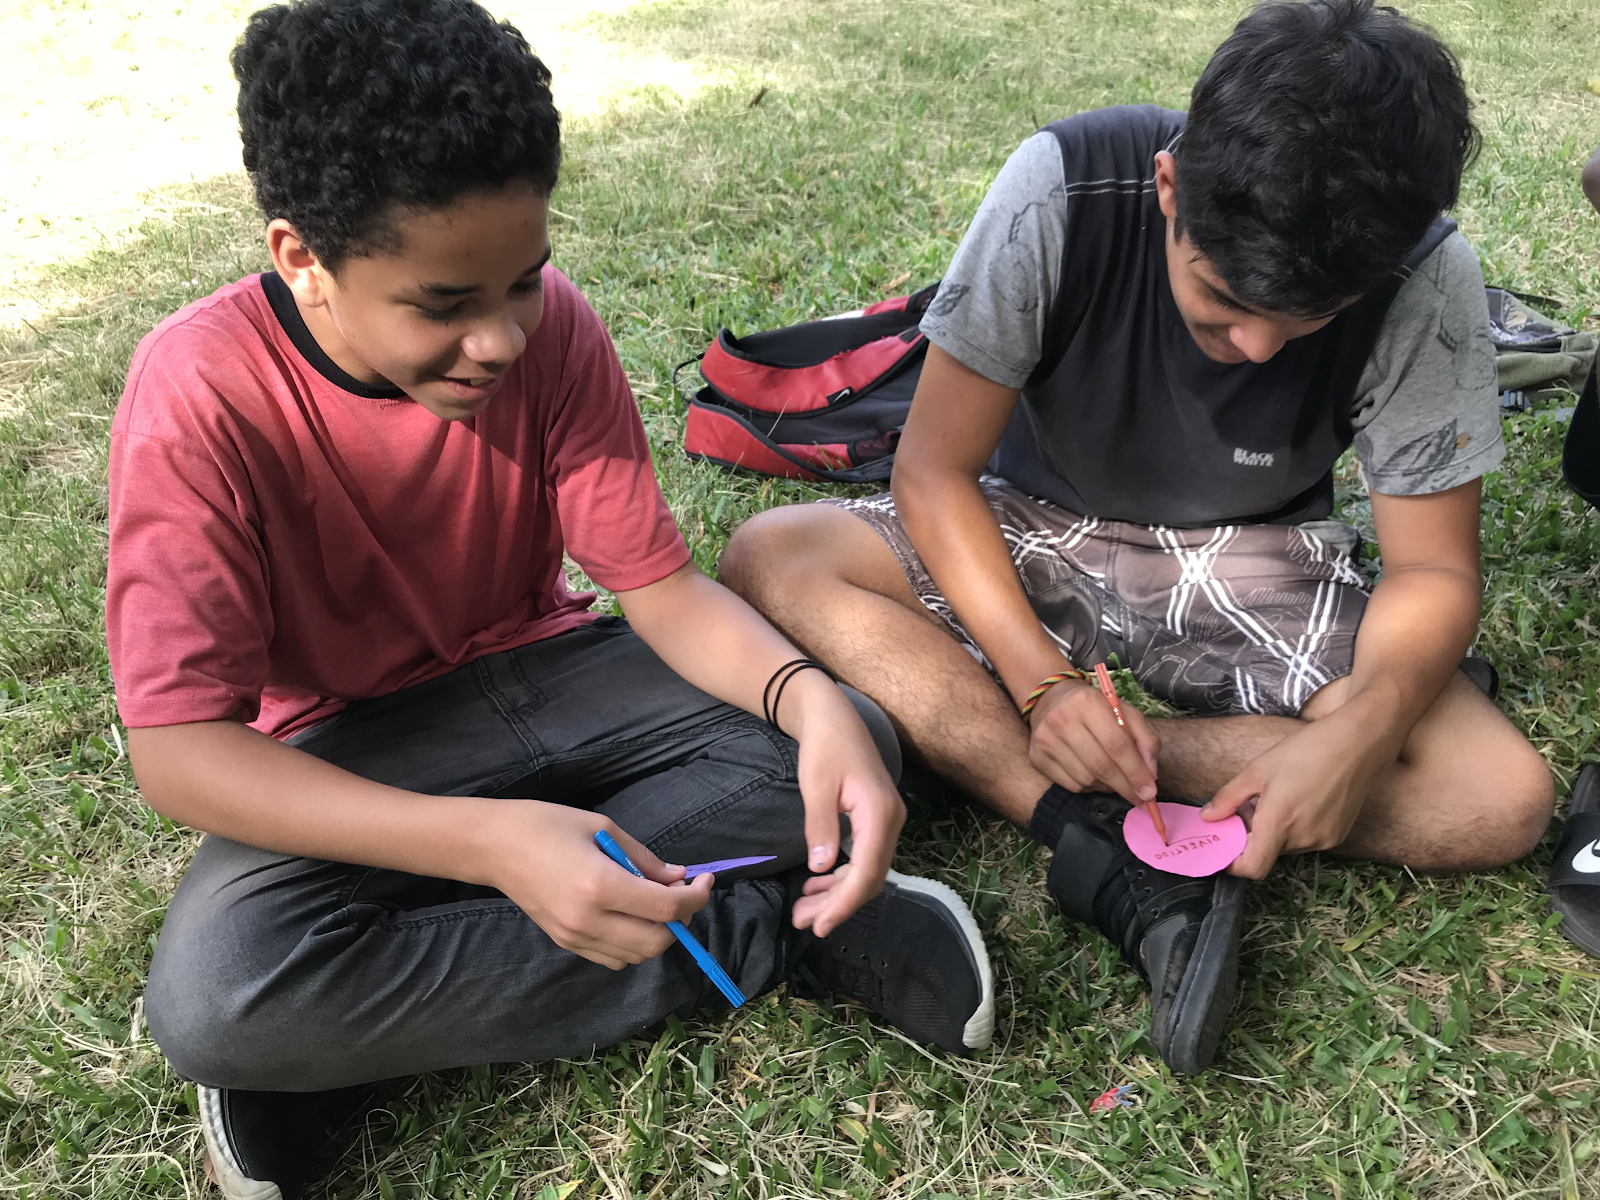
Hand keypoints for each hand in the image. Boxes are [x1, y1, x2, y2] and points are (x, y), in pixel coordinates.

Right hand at [481, 801, 713, 969]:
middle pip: (656, 942)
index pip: (665, 908)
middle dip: (680, 921)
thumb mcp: (602, 828)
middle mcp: (588, 920)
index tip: (704, 880)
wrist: (493, 846)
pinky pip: (613, 958)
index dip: (694, 897)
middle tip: (682, 894)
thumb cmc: (546, 825)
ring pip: (636, 956)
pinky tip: (630, 916)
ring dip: (657, 934)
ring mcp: (574, 937)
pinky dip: (633, 944)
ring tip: (654, 903)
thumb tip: (678, 878)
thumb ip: (644, 859)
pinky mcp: (565, 943)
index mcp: (599, 886)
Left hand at [782, 675, 905, 937]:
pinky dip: (842, 876)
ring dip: (838, 893)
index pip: (866, 872)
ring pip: (868, 871)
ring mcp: (887, 821)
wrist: (833, 715)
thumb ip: (821, 826)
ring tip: (804, 909)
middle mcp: (891, 821)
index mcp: (879, 814)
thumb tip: (821, 869)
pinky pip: (865, 858)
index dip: (843, 903)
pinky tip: (817, 883)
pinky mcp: (877, 820)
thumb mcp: (815, 785)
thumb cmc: (824, 745)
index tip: (819, 925)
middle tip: (803, 922)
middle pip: (870, 878)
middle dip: (838, 904)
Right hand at [1026, 678, 1159, 804]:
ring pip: (1086, 779)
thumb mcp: (1124, 711)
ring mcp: (1045, 740)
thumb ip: (1144, 739)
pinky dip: (1090, 788)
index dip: (1135, 772)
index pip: (1116, 744)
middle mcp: (1061, 719)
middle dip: (1125, 787)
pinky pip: (1071, 785)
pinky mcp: (1036, 757)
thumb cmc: (1094, 707)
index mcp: (1087, 702)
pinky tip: (1097, 779)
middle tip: (1141, 799)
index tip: (1150, 792)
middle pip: (1101, 765)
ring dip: (1108, 787)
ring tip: (1117, 783)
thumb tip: (1150, 774)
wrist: (1050, 700)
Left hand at [1203, 709, 1383, 878]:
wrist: (1357, 743)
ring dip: (1275, 830)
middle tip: (1251, 806)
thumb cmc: (1305, 750)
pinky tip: (1299, 799)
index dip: (1234, 864)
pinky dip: (1296, 827)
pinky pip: (1307, 839)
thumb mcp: (1258, 769)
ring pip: (1287, 845)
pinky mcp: (1339, 835)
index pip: (1252, 868)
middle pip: (1268, 852)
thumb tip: (1208, 817)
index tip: (1224, 848)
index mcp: (1279, 823)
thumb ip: (1229, 798)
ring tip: (1278, 796)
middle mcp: (1303, 839)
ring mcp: (1324, 839)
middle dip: (1253, 835)